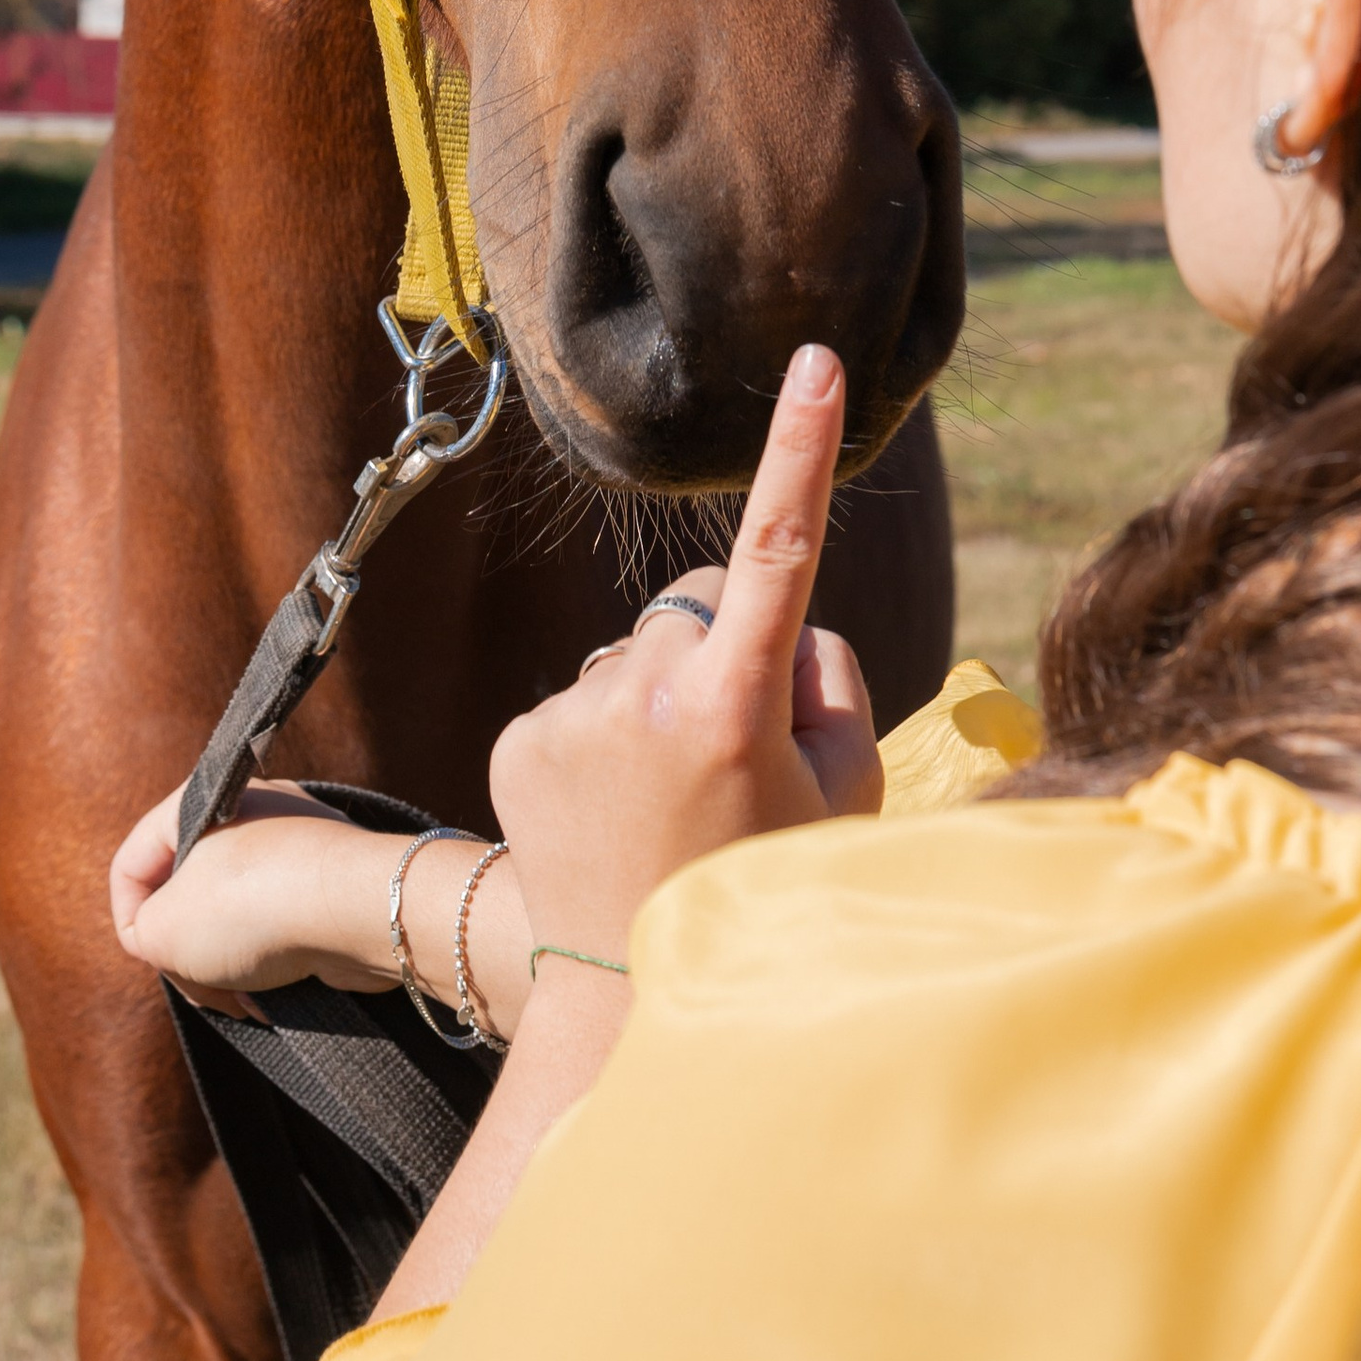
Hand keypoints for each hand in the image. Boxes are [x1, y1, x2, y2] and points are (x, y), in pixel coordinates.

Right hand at [109, 782, 397, 1017]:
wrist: (356, 908)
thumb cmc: (252, 907)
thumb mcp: (162, 931)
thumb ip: (143, 933)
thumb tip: (164, 939)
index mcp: (198, 806)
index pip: (133, 862)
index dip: (128, 917)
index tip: (149, 955)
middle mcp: (246, 814)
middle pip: (185, 895)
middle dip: (186, 953)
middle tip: (202, 988)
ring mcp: (290, 846)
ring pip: (233, 916)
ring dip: (229, 966)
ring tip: (244, 996)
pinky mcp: (325, 882)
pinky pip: (279, 925)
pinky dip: (271, 962)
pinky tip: (275, 993)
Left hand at [488, 342, 878, 978]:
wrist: (625, 997)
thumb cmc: (758, 889)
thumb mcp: (840, 796)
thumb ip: (825, 681)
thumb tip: (777, 623)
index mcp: (735, 707)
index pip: (780, 550)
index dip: (803, 449)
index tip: (816, 362)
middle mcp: (642, 693)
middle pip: (702, 604)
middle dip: (725, 649)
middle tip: (735, 758)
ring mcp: (570, 713)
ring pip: (639, 650)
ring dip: (659, 699)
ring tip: (668, 801)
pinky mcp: (520, 736)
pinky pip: (585, 695)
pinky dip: (604, 736)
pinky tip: (613, 810)